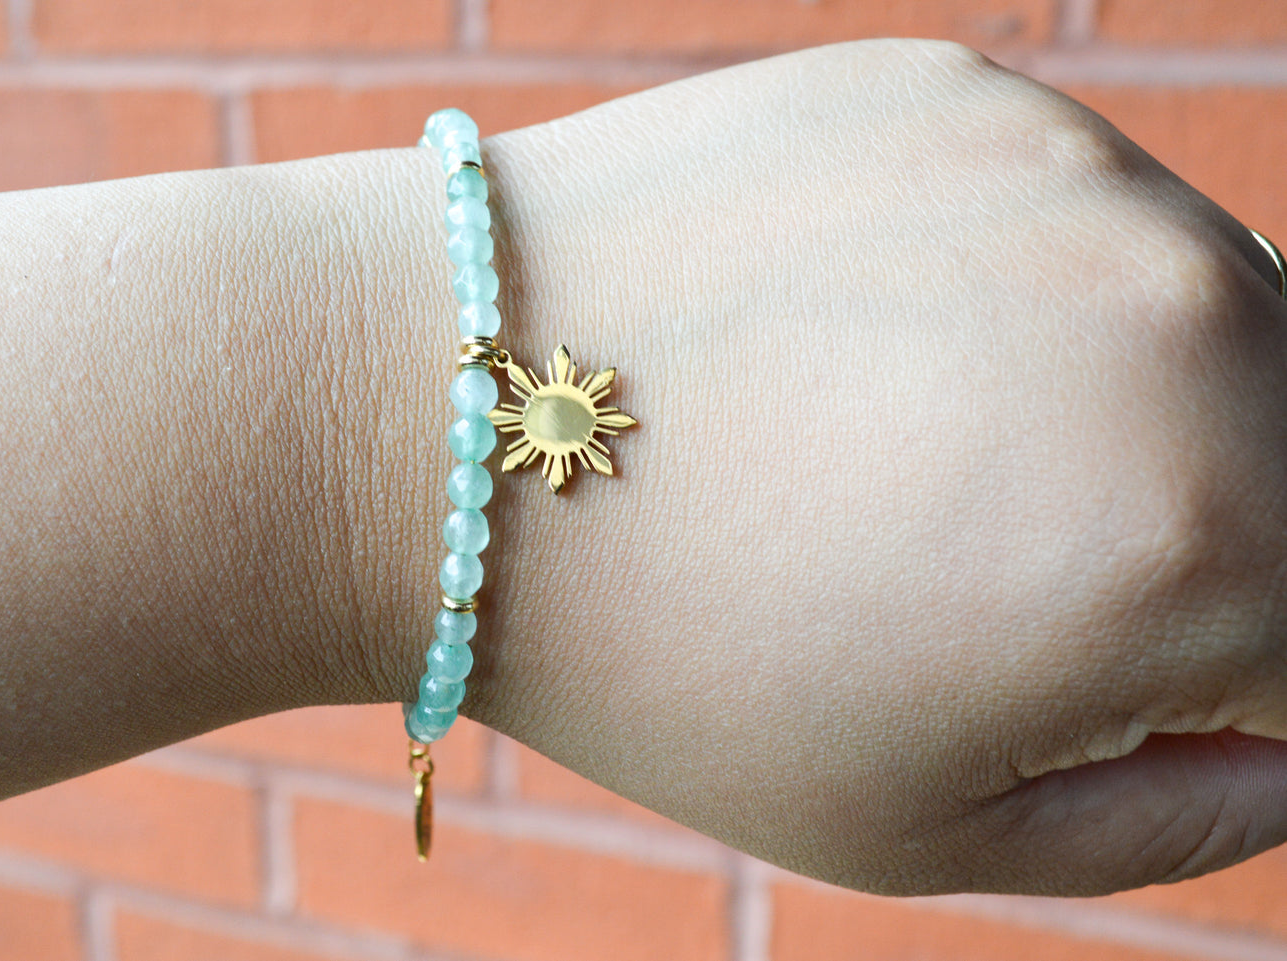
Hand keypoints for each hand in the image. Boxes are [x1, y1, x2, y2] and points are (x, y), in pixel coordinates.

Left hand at [440, 39, 1286, 895]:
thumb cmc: (662, 657)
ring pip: (1213, 324)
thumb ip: (1178, 815)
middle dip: (1198, 543)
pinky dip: (1014, 291)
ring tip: (914, 450)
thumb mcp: (927, 828)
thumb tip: (1286, 740)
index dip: (1224, 689)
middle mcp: (1182, 326)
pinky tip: (859, 339)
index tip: (1085, 672)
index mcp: (1197, 544)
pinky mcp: (967, 95)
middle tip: (994, 563)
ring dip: (1120, 405)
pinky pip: (1075, 217)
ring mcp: (1073, 178)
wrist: (441, 420)